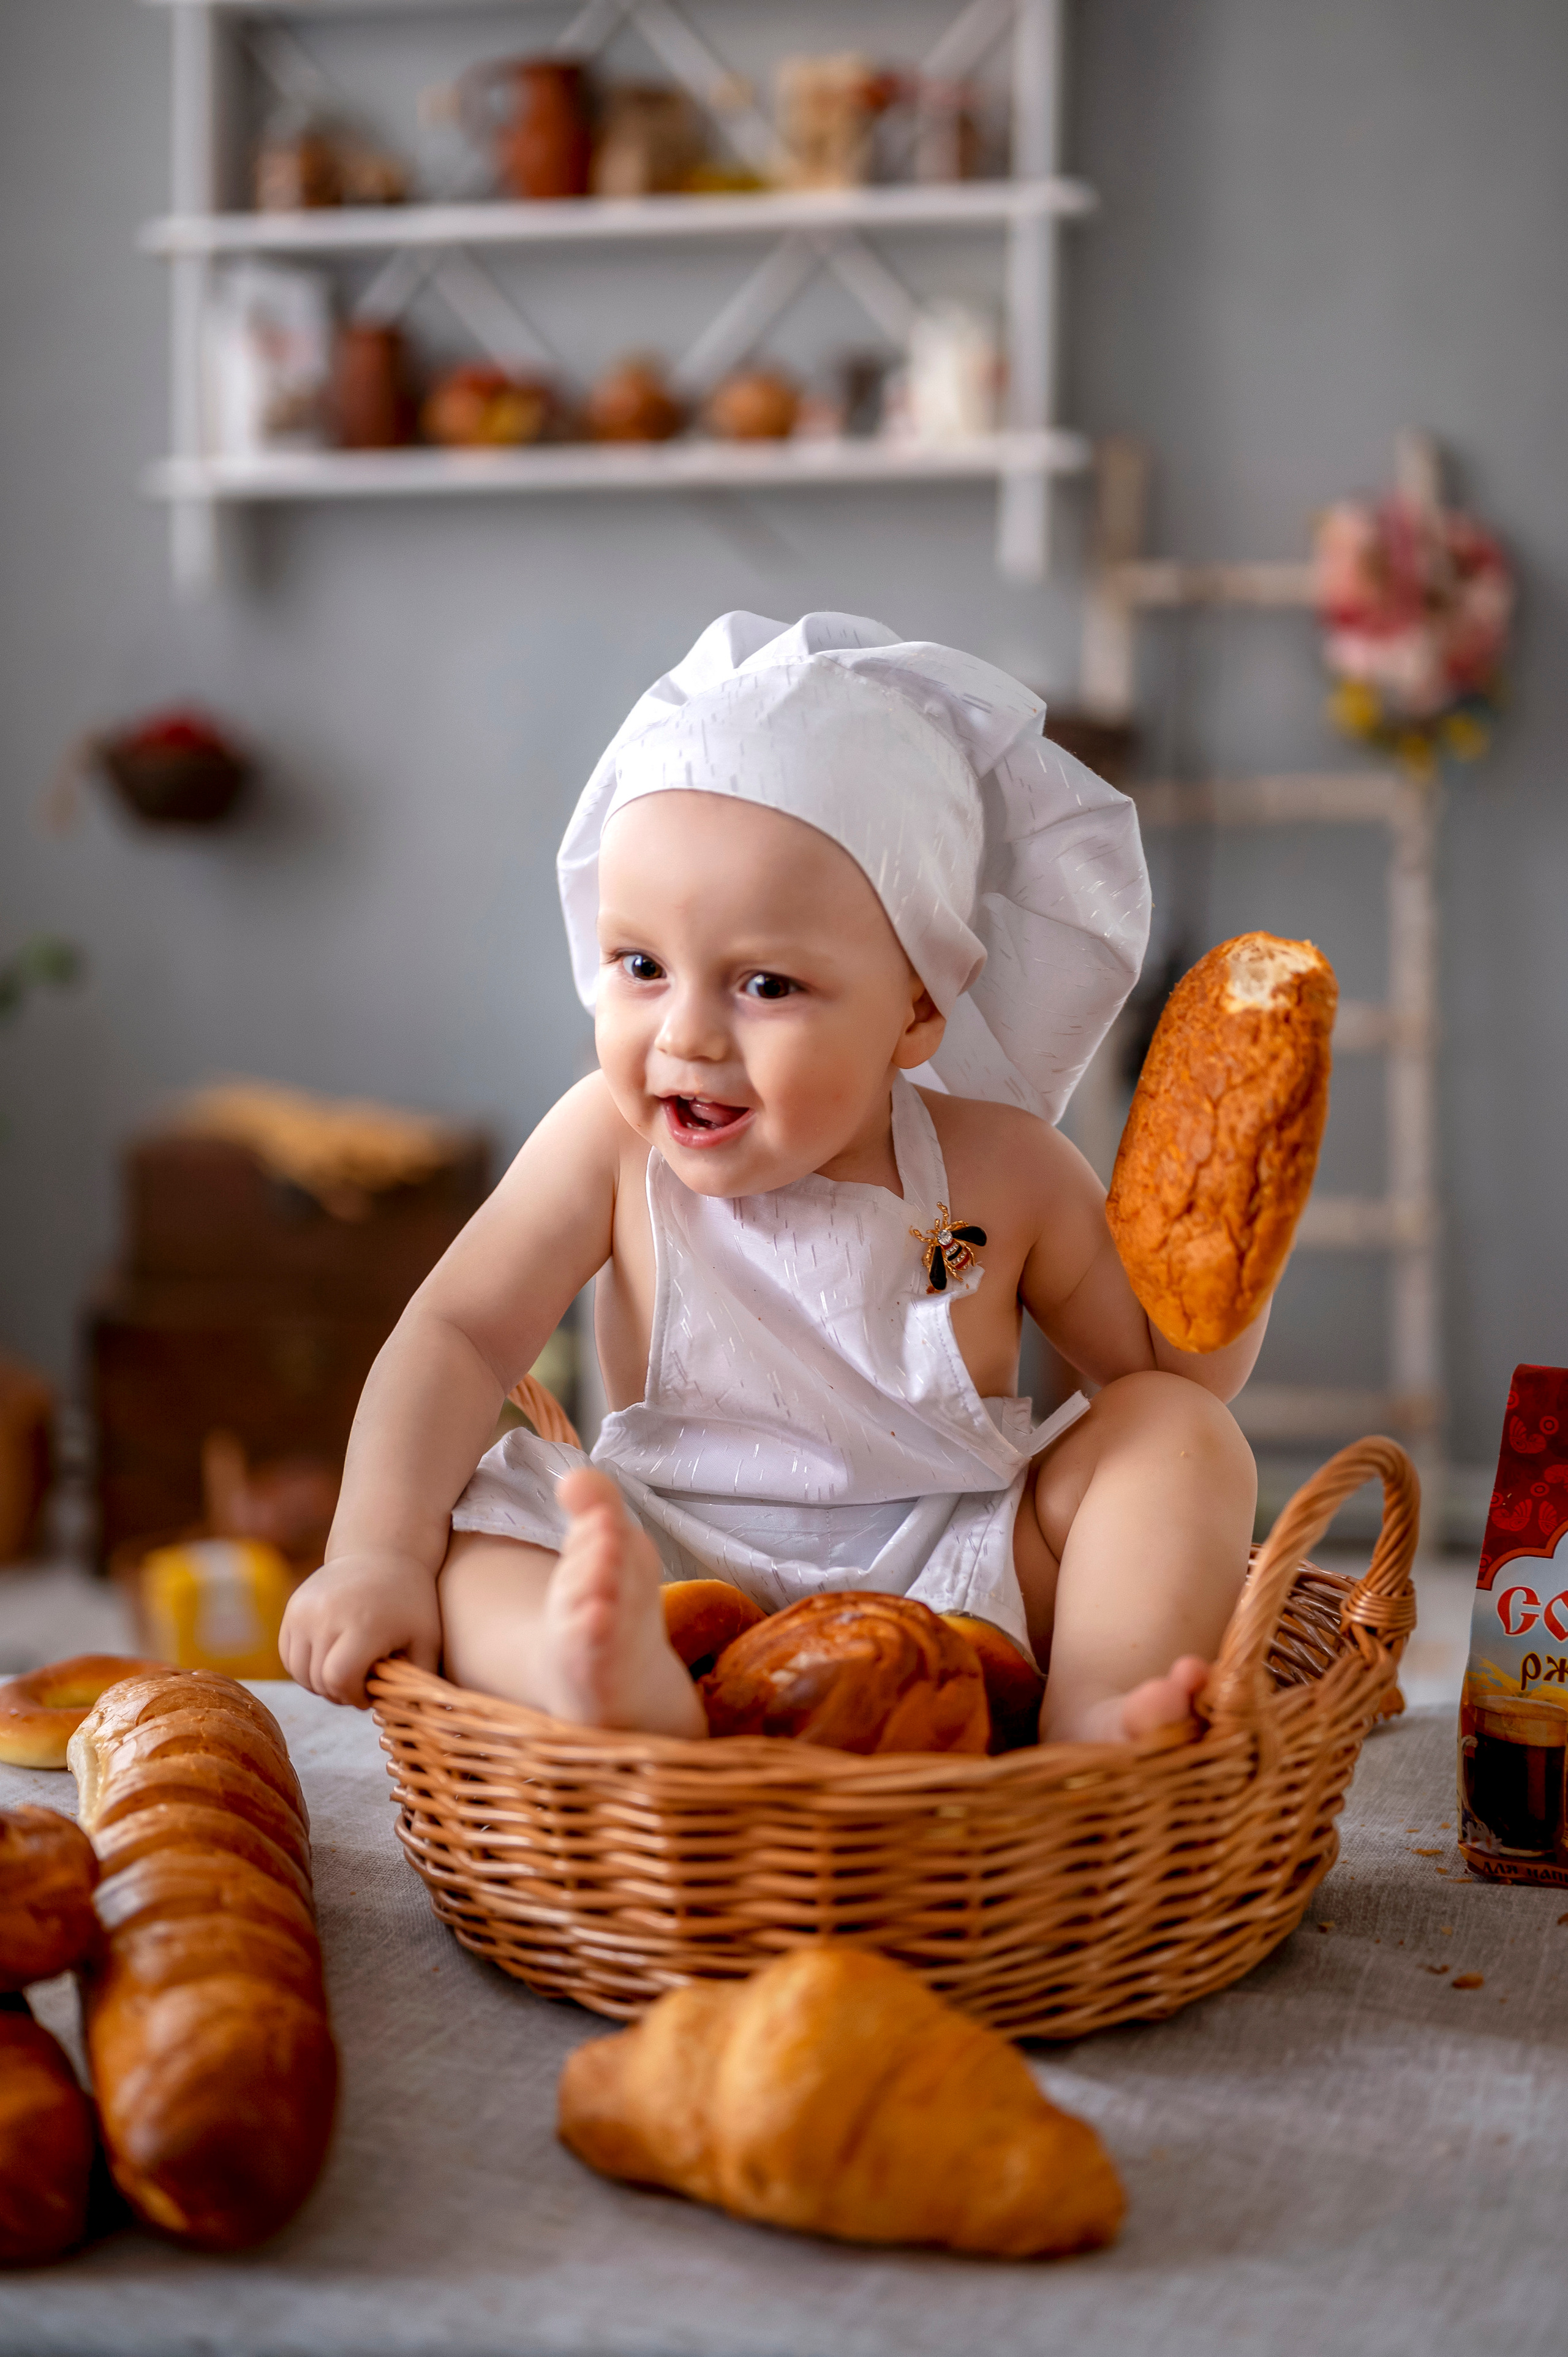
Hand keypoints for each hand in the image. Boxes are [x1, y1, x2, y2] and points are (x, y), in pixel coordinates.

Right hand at [279, 1549, 442, 1708]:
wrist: (381, 1553)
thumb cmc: (411, 1602)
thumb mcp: (426, 1639)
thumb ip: (418, 1680)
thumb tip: (414, 1719)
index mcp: (361, 1624)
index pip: (339, 1680)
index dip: (354, 1697)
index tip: (370, 1694)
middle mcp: (327, 1616)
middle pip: (319, 1680)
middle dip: (339, 1692)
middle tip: (360, 1686)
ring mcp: (305, 1610)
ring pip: (299, 1671)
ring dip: (320, 1682)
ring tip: (346, 1673)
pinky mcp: (293, 1609)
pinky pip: (288, 1655)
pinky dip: (305, 1667)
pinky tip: (330, 1660)